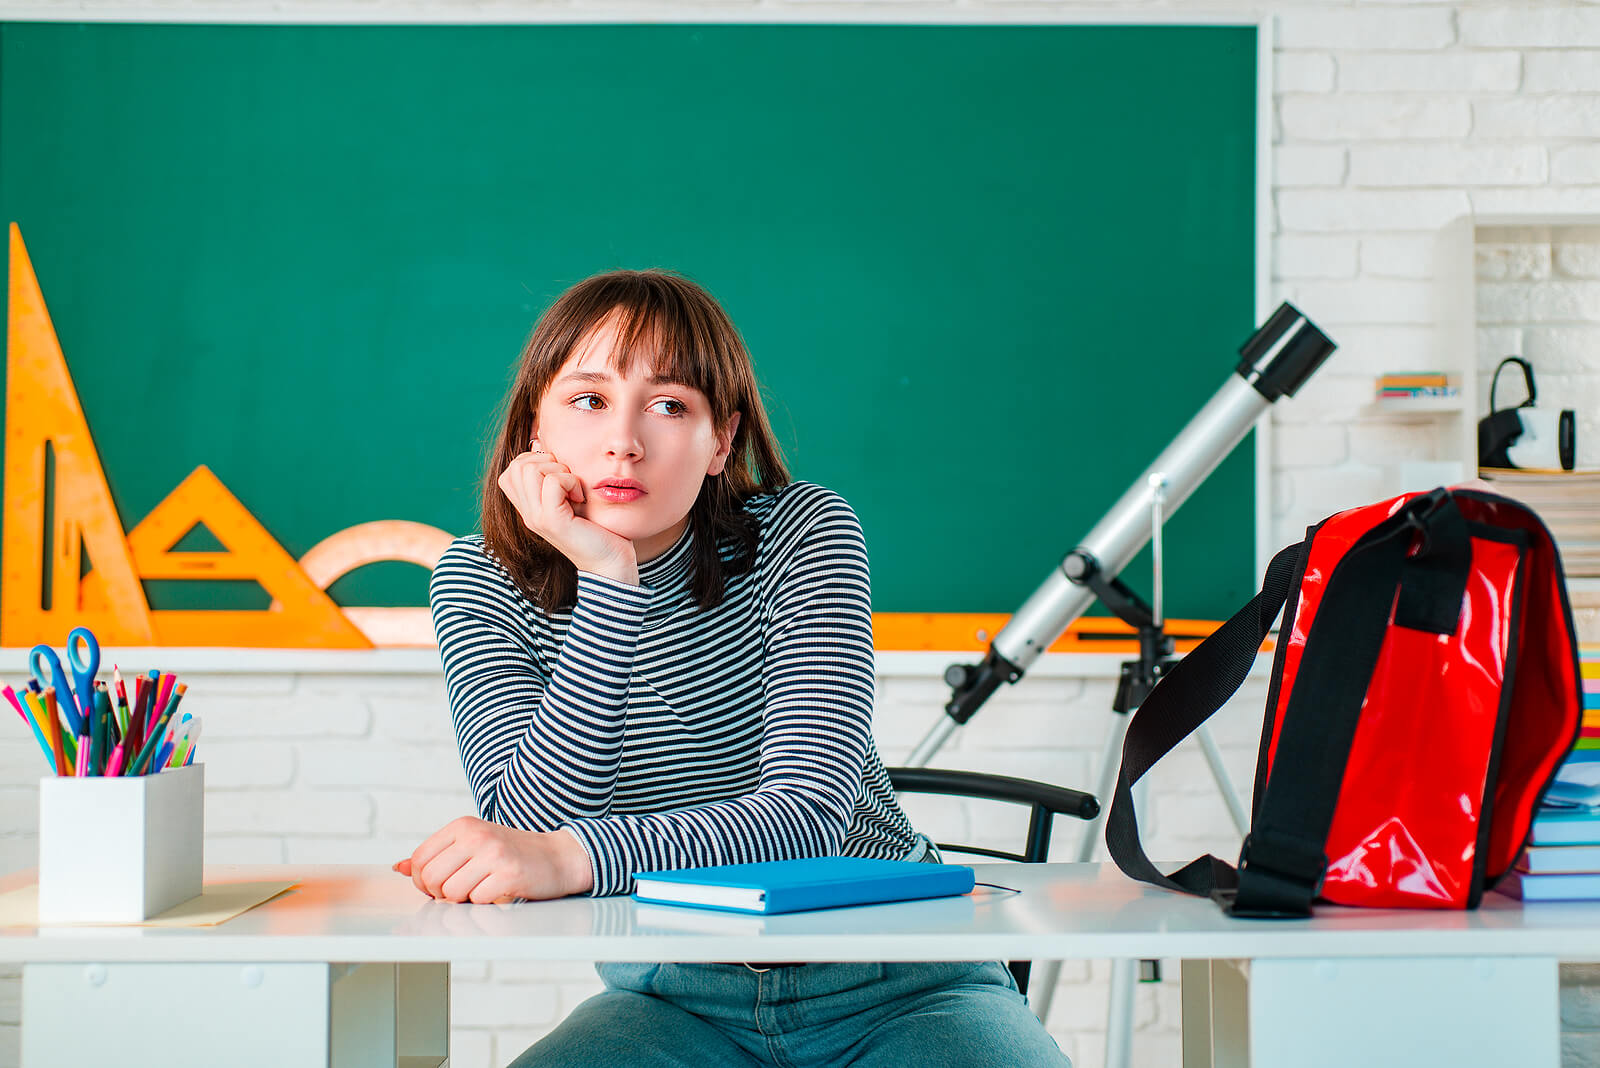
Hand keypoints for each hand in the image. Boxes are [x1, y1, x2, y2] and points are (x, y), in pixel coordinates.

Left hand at [393, 816, 594, 901]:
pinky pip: (477, 900)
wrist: (557, 857)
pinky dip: (485, 902)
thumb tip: (399, 867)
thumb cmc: (511, 853)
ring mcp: (492, 853)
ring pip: (451, 893)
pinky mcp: (508, 873)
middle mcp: (475, 835)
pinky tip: (499, 890)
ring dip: (464, 899)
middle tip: (462, 890)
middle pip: (431, 879)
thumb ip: (436, 856)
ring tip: (482, 888)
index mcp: (462, 826)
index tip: (440, 885)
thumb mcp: (471, 846)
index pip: (420, 860)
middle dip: (442, 894)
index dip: (423, 881)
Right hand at [498, 439, 638, 584]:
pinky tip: (581, 498)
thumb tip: (539, 444)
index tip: (561, 476)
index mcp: (529, 508)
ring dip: (559, 470)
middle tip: (569, 480)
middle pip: (518, 466)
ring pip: (530, 470)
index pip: (511, 470)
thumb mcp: (570, 498)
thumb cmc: (598, 529)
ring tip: (575, 489)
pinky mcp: (552, 521)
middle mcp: (528, 513)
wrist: (610, 563)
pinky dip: (570, 481)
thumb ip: (554, 476)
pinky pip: (552, 482)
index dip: (536, 462)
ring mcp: (537, 518)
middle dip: (547, 462)